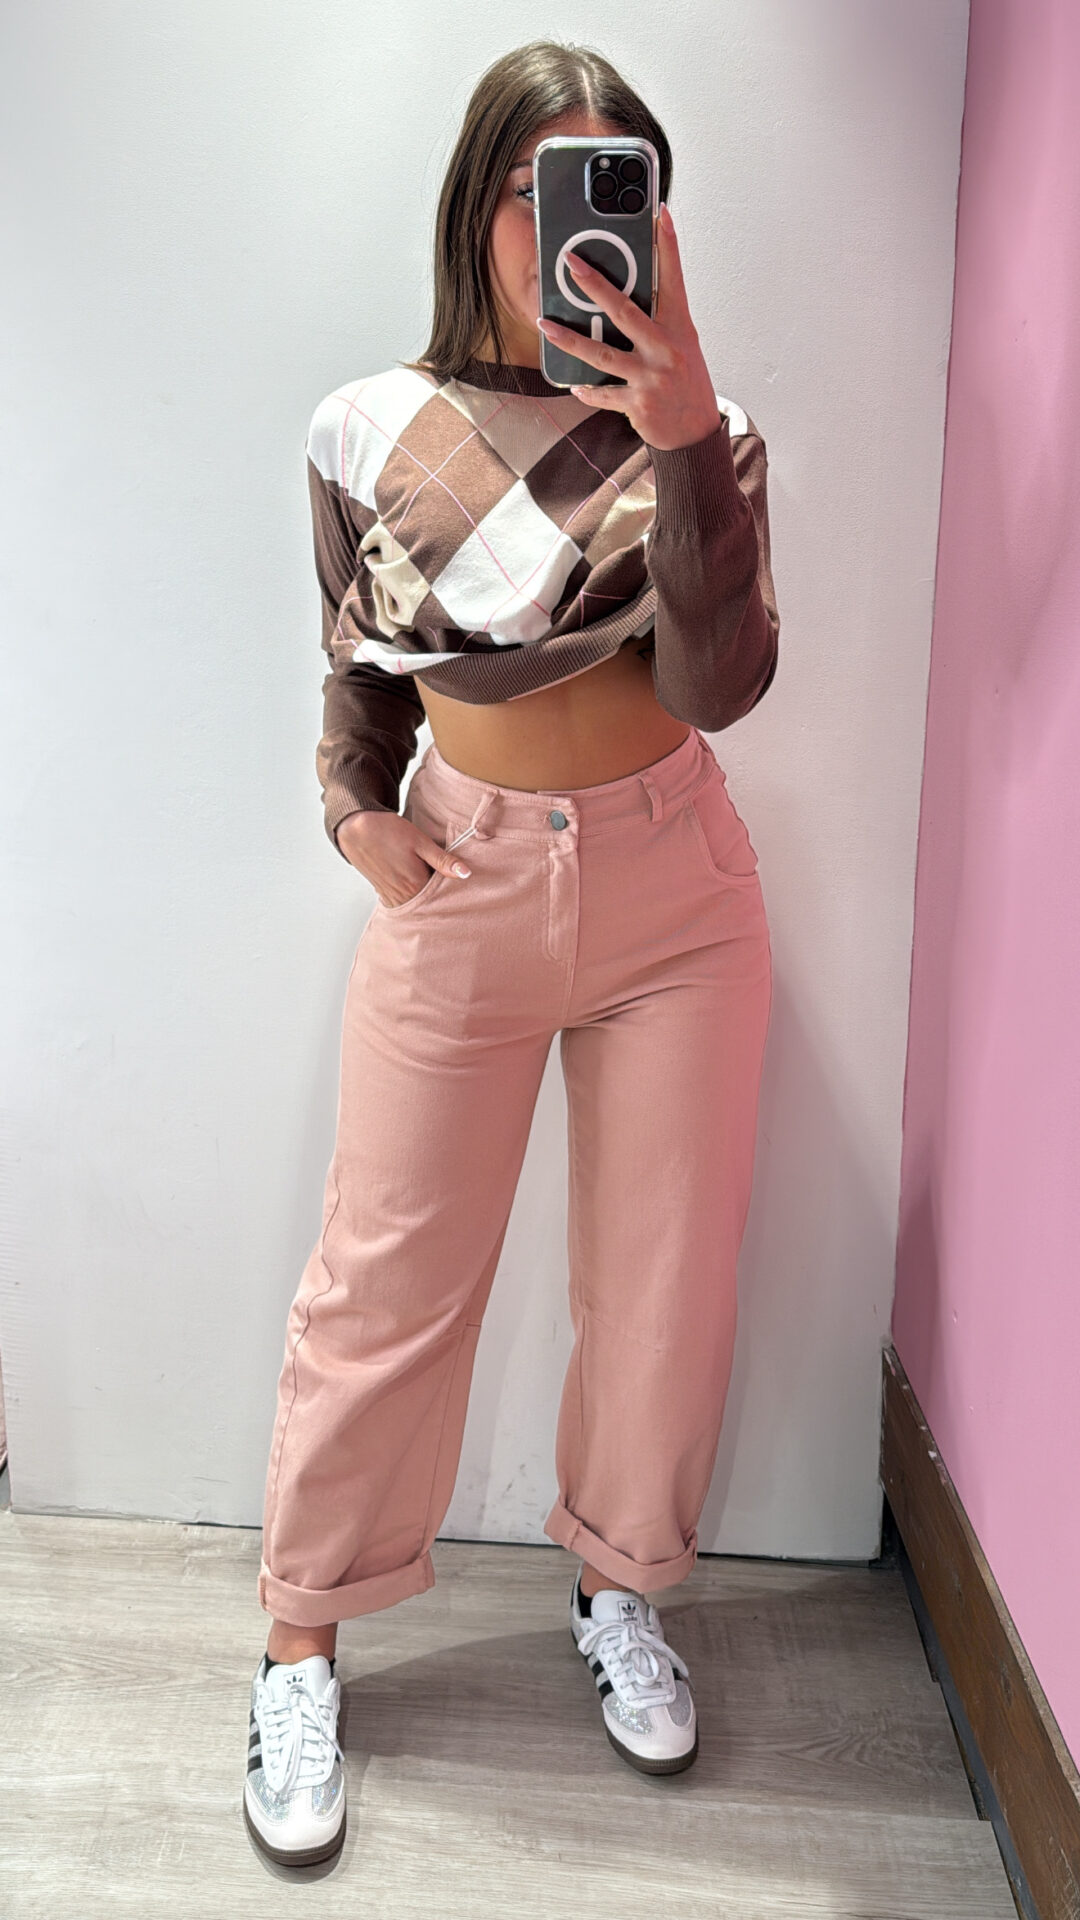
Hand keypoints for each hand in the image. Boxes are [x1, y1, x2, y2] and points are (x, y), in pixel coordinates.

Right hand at [336, 809, 471, 907]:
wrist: (356, 828)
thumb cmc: (388, 831)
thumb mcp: (420, 842)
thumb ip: (443, 861)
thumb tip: (466, 874)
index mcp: (415, 884)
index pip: (442, 896)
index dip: (452, 889)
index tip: (459, 883)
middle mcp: (403, 895)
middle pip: (429, 903)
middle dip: (439, 897)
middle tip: (445, 884)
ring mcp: (391, 895)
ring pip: (415, 904)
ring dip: (424, 897)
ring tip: (428, 882)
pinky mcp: (382, 892)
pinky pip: (402, 901)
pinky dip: (410, 896)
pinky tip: (413, 884)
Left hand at [536, 202, 722, 452]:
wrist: (696, 433)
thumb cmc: (687, 384)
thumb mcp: (681, 345)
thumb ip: (658, 322)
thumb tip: (624, 299)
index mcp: (679, 328)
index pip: (674, 279)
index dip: (668, 245)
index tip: (660, 214)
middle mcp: (665, 349)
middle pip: (624, 310)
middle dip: (595, 285)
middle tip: (572, 264)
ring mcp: (650, 377)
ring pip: (601, 354)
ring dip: (569, 339)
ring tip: (544, 325)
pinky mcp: (636, 403)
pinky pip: (602, 393)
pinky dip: (587, 390)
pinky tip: (574, 385)